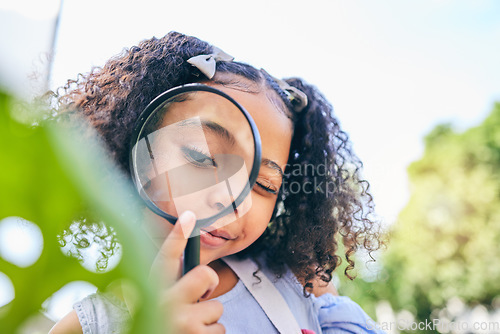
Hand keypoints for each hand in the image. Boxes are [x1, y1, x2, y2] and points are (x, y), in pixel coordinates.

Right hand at [151, 211, 224, 333]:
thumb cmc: (154, 319)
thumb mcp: (153, 298)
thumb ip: (170, 282)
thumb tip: (192, 265)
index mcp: (154, 289)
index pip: (166, 256)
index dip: (178, 234)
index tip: (189, 215)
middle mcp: (165, 303)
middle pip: (206, 276)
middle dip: (210, 283)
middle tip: (201, 293)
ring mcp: (182, 322)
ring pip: (217, 308)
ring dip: (207, 317)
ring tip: (189, 324)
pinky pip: (220, 329)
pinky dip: (210, 333)